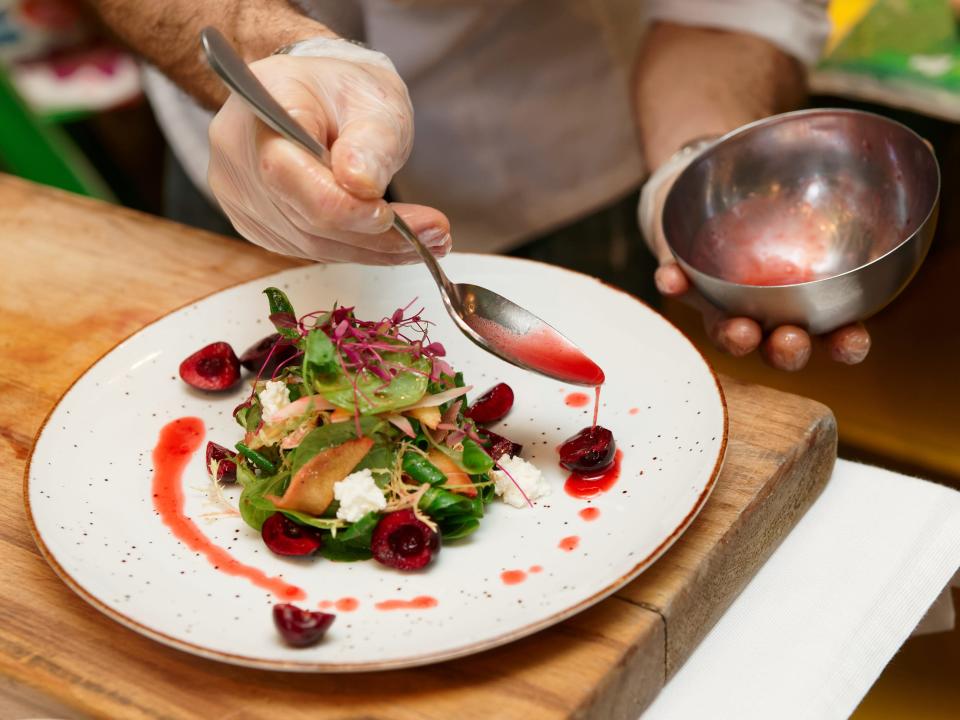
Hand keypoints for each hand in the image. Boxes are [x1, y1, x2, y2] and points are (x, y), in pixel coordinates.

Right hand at [208, 51, 450, 263]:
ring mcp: (241, 196)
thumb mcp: (374, 100)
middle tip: (437, 235)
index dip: (341, 206)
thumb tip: (362, 186)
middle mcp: (236, 157)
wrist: (317, 97)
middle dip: (375, 235)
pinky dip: (358, 250)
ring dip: (374, 249)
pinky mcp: (259, 224)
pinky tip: (397, 243)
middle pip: (304, 217)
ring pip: (311, 243)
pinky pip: (310, 248)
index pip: (287, 175)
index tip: (392, 216)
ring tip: (430, 240)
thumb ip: (371, 141)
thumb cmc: (343, 91)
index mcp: (258, 109)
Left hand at [643, 165, 870, 370]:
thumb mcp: (817, 193)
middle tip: (789, 340)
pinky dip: (673, 283)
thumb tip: (914, 146)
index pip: (836, 335)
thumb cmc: (780, 200)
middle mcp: (766, 313)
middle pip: (778, 346)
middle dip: (785, 351)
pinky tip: (670, 277)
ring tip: (737, 330)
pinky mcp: (686, 281)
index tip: (852, 341)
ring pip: (727, 330)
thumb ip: (850, 183)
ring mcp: (722, 302)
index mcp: (809, 303)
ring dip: (732, 335)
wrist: (714, 188)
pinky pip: (678, 286)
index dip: (846, 344)